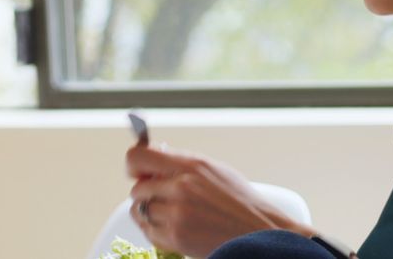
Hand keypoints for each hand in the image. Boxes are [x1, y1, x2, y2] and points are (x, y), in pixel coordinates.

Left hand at [126, 143, 308, 257]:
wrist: (259, 232)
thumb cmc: (240, 201)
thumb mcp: (215, 169)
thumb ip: (182, 162)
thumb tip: (155, 155)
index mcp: (191, 165)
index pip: (138, 157)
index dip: (134, 165)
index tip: (138, 171)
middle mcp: (181, 187)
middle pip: (137, 188)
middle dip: (146, 193)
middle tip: (163, 197)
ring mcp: (178, 214)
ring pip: (139, 210)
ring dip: (150, 212)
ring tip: (171, 213)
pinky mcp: (176, 237)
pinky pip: (147, 231)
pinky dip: (155, 230)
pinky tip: (174, 226)